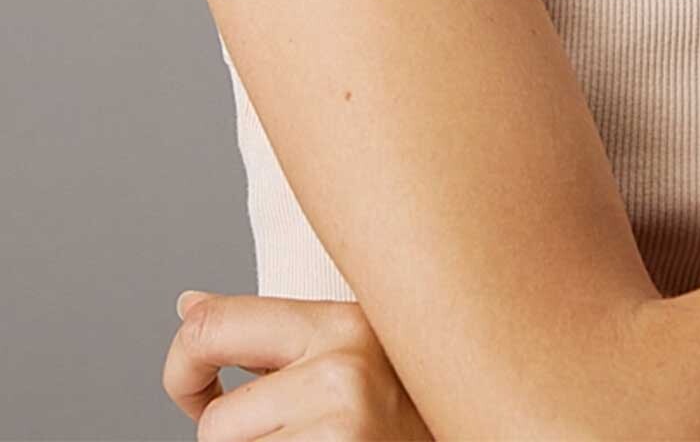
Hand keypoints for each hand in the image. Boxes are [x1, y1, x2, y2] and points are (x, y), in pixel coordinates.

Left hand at [164, 289, 435, 439]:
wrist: (482, 438)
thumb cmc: (403, 418)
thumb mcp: (348, 360)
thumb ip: (274, 337)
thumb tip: (188, 305)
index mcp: (343, 322)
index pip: (213, 325)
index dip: (183, 368)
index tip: (198, 395)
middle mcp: (344, 365)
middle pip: (215, 418)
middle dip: (224, 439)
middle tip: (263, 437)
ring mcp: (341, 424)